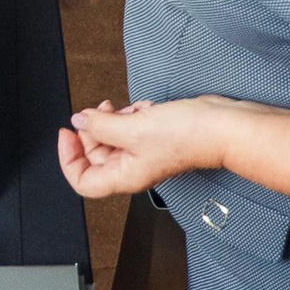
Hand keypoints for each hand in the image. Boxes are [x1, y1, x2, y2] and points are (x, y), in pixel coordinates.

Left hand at [56, 97, 230, 199]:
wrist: (222, 126)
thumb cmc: (188, 136)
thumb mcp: (133, 128)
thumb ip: (101, 125)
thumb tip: (79, 121)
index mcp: (125, 176)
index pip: (83, 181)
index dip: (69, 159)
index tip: (67, 133)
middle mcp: (134, 168)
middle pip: (96, 155)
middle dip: (94, 129)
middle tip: (97, 112)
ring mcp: (145, 153)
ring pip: (114, 137)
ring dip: (115, 119)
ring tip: (127, 108)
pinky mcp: (155, 138)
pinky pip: (132, 127)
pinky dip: (132, 114)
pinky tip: (144, 108)